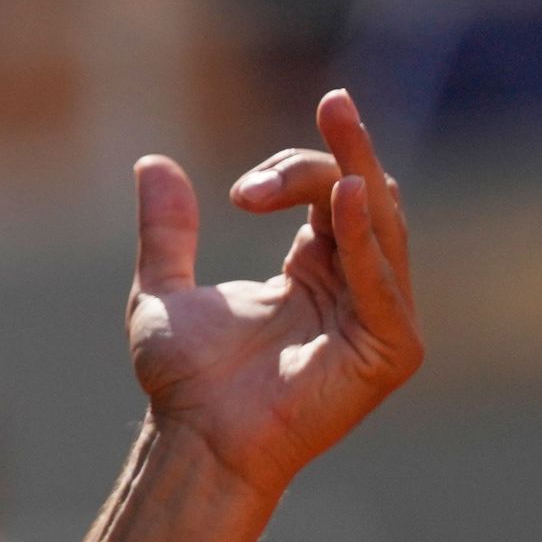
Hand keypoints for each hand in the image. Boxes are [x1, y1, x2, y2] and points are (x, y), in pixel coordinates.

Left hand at [129, 90, 423, 503]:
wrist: (193, 438)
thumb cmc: (185, 381)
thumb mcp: (164, 290)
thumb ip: (166, 231)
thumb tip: (152, 163)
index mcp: (316, 270)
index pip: (330, 194)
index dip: (295, 172)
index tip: (238, 193)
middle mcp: (356, 288)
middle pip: (366, 198)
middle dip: (342, 152)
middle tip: (332, 102)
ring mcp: (379, 320)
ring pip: (385, 229)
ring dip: (362, 176)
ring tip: (342, 128)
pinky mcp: (390, 352)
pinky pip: (385, 286)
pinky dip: (368, 241)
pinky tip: (350, 199)